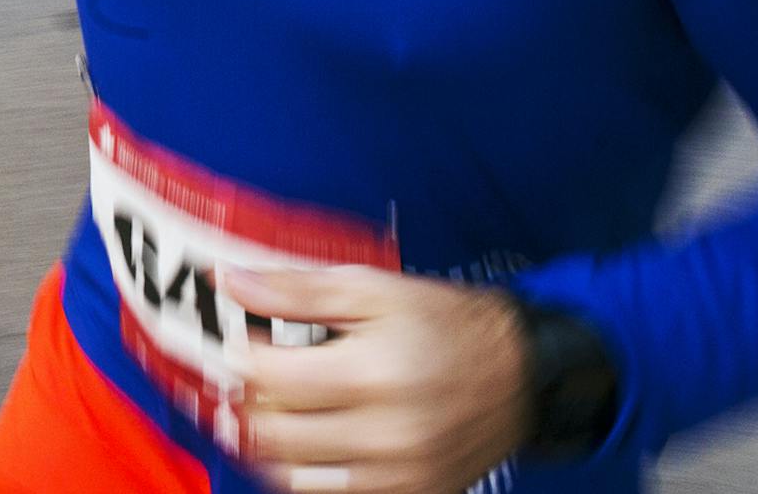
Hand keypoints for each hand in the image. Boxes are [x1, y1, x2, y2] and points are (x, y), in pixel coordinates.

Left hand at [222, 264, 531, 493]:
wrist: (522, 373)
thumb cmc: (449, 325)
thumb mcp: (374, 289)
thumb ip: (298, 289)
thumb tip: (235, 283)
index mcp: (373, 372)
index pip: (270, 377)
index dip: (242, 356)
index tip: (244, 342)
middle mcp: (385, 432)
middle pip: (274, 434)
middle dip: (250, 404)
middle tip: (252, 380)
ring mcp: (397, 473)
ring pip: (295, 476)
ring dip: (272, 446)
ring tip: (277, 412)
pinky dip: (309, 472)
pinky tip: (312, 440)